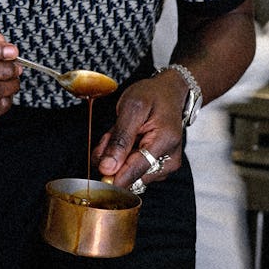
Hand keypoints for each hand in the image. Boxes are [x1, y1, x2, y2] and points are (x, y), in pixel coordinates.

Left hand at [92, 70, 185, 190]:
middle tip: (110, 136)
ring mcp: (165, 166)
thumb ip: (119, 139)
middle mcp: (169, 159)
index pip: (135, 172)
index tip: (98, 169)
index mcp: (165, 142)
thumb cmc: (152, 96)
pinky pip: (133, 171)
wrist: (167, 92)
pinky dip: (123, 158)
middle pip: (129, 175)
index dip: (112, 176)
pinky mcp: (159, 168)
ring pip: (128, 175)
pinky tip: (127, 141)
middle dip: (113, 159)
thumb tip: (108, 169)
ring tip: (121, 134)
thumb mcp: (131, 108)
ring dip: (117, 158)